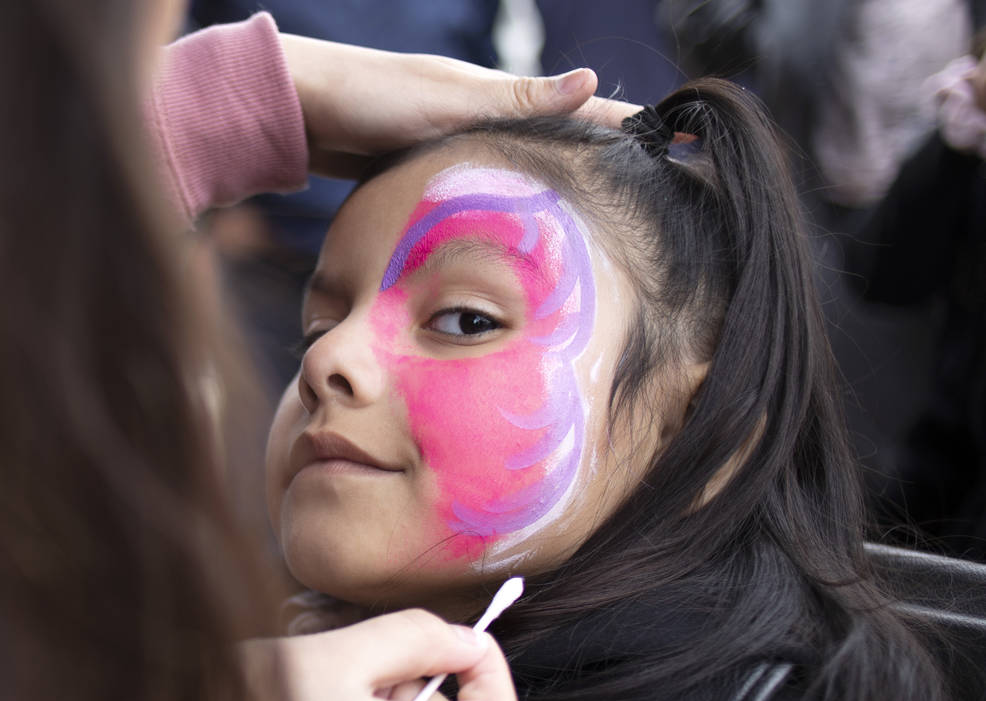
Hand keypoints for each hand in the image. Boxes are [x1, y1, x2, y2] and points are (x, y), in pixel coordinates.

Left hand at [279, 35, 639, 177]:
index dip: (622, 124)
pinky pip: (491, 175)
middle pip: (557, 134)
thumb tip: (591, 80)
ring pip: (525, 158)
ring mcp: (461, 136)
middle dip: (602, 154)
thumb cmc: (372, 99)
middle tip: (647, 178)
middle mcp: (484, 112)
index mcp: (495, 94)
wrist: (306, 110)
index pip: (576, 106)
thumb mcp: (449, 100)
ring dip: (563, 174)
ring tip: (599, 201)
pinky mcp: (436, 159)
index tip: (672, 138)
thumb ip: (518, 99)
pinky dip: (519, 188)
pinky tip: (524, 209)